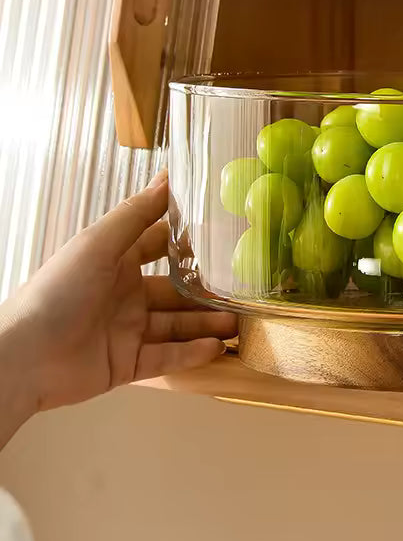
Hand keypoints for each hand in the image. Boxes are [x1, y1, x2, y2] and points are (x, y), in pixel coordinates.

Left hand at [0, 171, 236, 415]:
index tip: (224, 233)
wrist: (23, 357)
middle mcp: (125, 295)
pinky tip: (217, 348)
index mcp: (116, 263)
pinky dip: (192, 353)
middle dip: (208, 291)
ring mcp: (128, 330)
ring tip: (237, 323)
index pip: (160, 246)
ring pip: (178, 325)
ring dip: (207, 324)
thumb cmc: (55, 292)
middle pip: (177, 291)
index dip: (188, 241)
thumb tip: (166, 177)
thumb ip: (135, 214)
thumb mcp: (98, 244)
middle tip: (242, 289)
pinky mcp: (128, 364)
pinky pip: (167, 357)